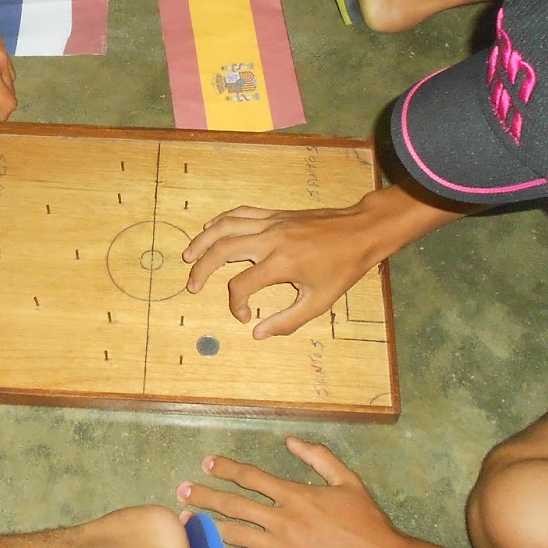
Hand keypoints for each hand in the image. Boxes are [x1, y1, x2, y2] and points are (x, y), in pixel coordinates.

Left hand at [178, 438, 410, 547]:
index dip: (227, 468)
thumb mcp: (349, 482)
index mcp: (297, 495)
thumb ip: (319, 458)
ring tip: (186, 520)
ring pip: (235, 536)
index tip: (207, 463)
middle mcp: (284, 520)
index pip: (252, 477)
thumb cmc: (370, 524)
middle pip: (235, 504)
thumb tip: (291, 440)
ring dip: (207, 526)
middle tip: (182, 490)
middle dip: (205, 495)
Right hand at [183, 203, 386, 338]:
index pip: (241, 285)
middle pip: (222, 250)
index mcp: (281, 263)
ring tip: (188, 256)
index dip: (236, 305)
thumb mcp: (319, 301)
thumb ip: (287, 321)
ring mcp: (271, 223)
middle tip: (192, 286)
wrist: (359, 232)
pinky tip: (210, 230)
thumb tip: (258, 333)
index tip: (245, 316)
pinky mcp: (274, 214)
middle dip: (202, 269)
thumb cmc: (342, 269)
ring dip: (203, 241)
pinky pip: (240, 214)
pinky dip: (220, 222)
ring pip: (225, 226)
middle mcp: (270, 239)